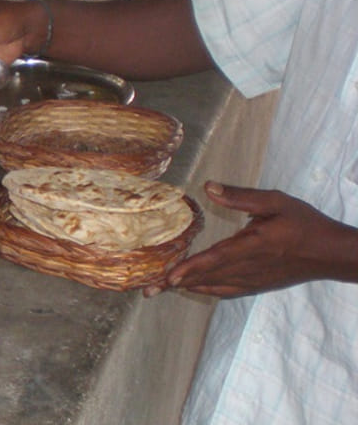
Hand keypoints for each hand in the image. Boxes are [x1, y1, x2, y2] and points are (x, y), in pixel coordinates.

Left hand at [152, 182, 357, 297]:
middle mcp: (249, 267)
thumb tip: (209, 187)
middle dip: (176, 282)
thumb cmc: (304, 223)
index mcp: (253, 245)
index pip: (216, 259)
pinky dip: (205, 290)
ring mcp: (252, 279)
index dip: (191, 269)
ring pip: (213, 285)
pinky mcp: (256, 285)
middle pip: (207, 277)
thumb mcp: (276, 202)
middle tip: (146, 288)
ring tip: (158, 289)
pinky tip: (191, 289)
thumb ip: (241, 196)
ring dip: (185, 287)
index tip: (169, 277)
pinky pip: (226, 290)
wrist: (330, 253)